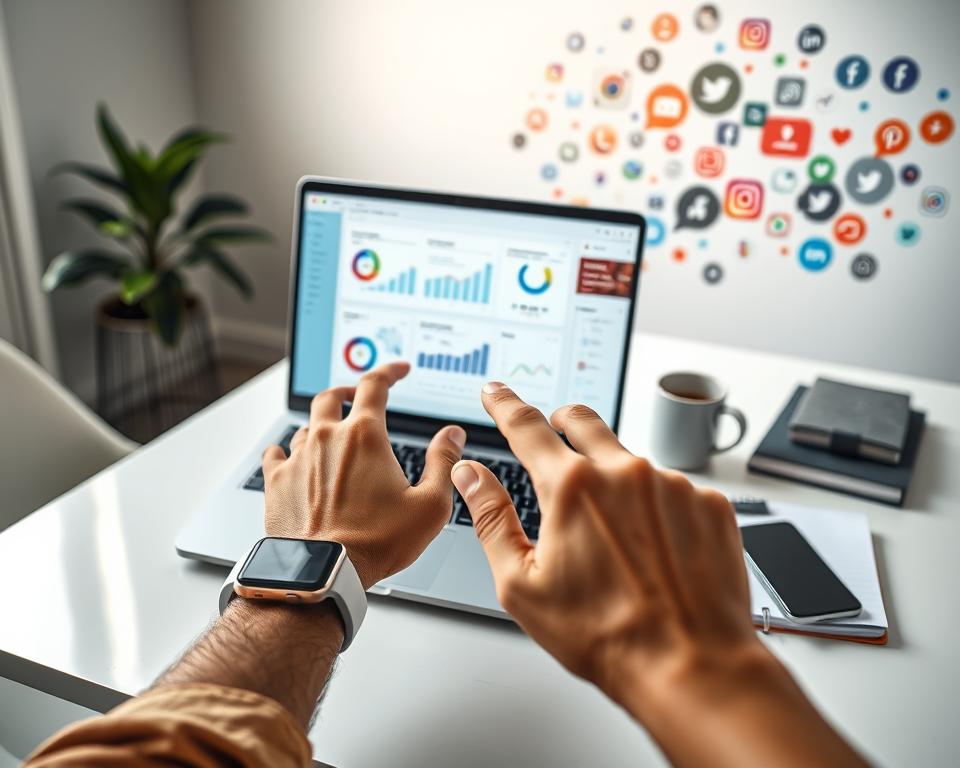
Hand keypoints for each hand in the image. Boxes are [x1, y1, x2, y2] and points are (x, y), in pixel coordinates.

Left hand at [262, 362, 464, 588]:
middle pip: (331, 396)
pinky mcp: (276, 482)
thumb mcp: (429, 505)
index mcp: (365, 436)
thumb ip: (443, 462)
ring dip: (321, 426)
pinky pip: (276, 454)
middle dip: (347, 390)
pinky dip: (286, 451)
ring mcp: (298, 459)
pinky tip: (291, 457)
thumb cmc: (377, 543)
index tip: (399, 370)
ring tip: (332, 437)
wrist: (323, 572)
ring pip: (306, 426)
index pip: (375, 384)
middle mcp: (327, 438)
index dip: (389, 371)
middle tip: (357, 394)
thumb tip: (453, 435)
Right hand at [450, 382, 757, 707]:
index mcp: (572, 487)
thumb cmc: (606, 634)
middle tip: (556, 428)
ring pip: (631, 460)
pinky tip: (654, 547)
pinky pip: (672, 489)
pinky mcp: (708, 503)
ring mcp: (672, 485)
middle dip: (563, 420)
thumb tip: (470, 475)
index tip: (496, 391)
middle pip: (584, 421)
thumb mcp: (522, 584)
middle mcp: (625, 473)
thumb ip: (491, 518)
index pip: (526, 426)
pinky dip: (656, 506)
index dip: (505, 404)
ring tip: (614, 533)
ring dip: (614, 477)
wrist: (690, 664)